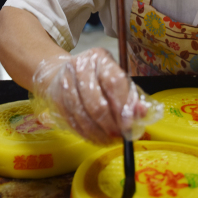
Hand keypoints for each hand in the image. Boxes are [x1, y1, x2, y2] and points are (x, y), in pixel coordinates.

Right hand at [30, 48, 162, 144]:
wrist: (60, 71)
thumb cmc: (95, 76)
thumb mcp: (115, 78)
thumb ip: (130, 96)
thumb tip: (141, 112)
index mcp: (100, 58)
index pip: (114, 82)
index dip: (122, 106)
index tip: (128, 124)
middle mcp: (80, 67)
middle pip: (97, 102)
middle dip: (110, 124)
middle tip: (119, 136)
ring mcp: (65, 82)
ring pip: (83, 115)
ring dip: (98, 132)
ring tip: (109, 140)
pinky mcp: (56, 98)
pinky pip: (72, 121)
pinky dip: (85, 133)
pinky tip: (95, 137)